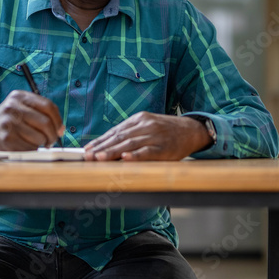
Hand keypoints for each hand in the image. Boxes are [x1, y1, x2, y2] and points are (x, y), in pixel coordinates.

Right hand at [0, 90, 64, 149]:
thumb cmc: (9, 120)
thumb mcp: (21, 107)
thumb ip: (41, 113)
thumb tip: (61, 129)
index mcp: (19, 96)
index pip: (48, 106)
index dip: (58, 120)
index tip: (60, 129)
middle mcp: (13, 107)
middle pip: (46, 123)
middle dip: (52, 135)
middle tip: (50, 140)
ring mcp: (9, 123)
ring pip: (39, 137)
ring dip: (40, 143)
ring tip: (33, 141)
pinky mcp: (7, 139)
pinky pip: (30, 148)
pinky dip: (31, 149)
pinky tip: (24, 145)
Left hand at [84, 113, 211, 161]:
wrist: (192, 130)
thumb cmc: (166, 131)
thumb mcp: (147, 125)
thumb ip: (130, 133)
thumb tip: (108, 144)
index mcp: (139, 119)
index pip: (115, 131)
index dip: (100, 141)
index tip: (87, 149)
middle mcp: (145, 125)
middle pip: (119, 137)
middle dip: (102, 147)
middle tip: (88, 156)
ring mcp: (155, 136)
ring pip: (130, 144)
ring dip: (113, 152)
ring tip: (100, 158)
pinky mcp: (164, 147)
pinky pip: (148, 151)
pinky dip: (136, 155)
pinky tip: (126, 159)